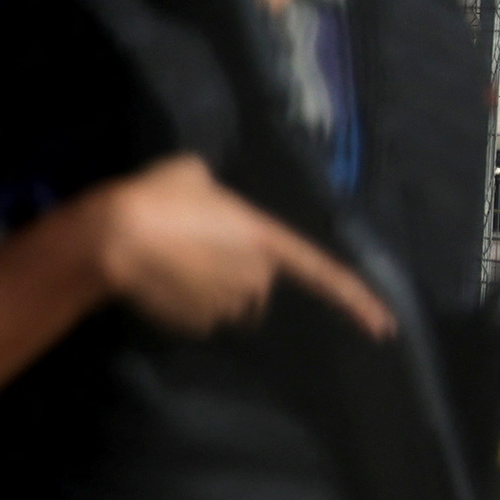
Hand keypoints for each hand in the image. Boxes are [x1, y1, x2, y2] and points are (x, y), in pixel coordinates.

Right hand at [82, 154, 394, 338]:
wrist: (113, 239)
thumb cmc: (158, 197)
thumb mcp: (192, 172)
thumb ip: (213, 189)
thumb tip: (205, 197)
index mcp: (263, 239)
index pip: (322, 272)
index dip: (356, 299)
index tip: (385, 327)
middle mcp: (253, 278)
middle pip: (257, 283)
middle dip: (236, 271)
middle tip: (195, 242)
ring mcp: (223, 306)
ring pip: (225, 301)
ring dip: (208, 285)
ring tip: (170, 257)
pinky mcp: (193, 324)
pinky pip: (198, 314)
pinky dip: (183, 300)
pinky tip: (158, 278)